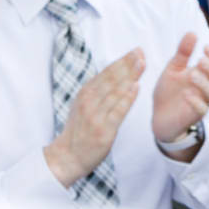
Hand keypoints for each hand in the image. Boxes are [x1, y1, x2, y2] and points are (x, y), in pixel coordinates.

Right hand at [43, 48, 143, 186]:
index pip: (106, 73)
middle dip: (127, 63)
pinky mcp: (104, 130)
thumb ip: (97, 91)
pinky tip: (136, 87)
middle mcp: (88, 102)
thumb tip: (115, 73)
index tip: (135, 51)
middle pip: (111, 79)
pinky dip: (127, 98)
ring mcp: (95, 115)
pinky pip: (117, 111)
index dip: (121, 61)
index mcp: (85, 94)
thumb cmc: (79, 131)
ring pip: (115, 92)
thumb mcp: (83, 105)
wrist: (67, 157)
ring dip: (130, 76)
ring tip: (142, 64)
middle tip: (141, 52)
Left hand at [151, 33, 208, 146]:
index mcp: (204, 74)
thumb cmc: (169, 91)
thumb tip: (192, 33)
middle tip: (200, 61)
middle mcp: (206, 87)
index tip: (205, 48)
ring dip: (205, 83)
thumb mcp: (173, 68)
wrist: (159, 116)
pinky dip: (196, 102)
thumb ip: (183, 53)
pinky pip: (202, 110)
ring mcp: (202, 102)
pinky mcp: (194, 115)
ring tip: (191, 76)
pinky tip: (186, 95)